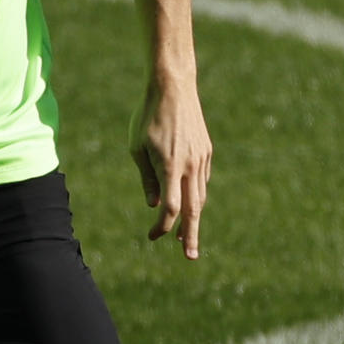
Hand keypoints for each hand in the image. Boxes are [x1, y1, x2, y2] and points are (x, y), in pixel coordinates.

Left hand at [128, 78, 212, 258]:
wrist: (173, 87)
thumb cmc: (147, 116)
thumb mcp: (136, 148)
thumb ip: (146, 178)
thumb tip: (154, 205)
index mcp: (170, 167)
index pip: (170, 208)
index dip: (162, 227)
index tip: (153, 237)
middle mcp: (190, 166)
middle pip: (193, 210)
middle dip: (191, 235)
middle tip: (190, 256)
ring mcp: (202, 158)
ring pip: (200, 195)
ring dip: (194, 217)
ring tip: (188, 236)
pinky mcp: (207, 150)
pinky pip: (202, 179)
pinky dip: (197, 195)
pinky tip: (190, 203)